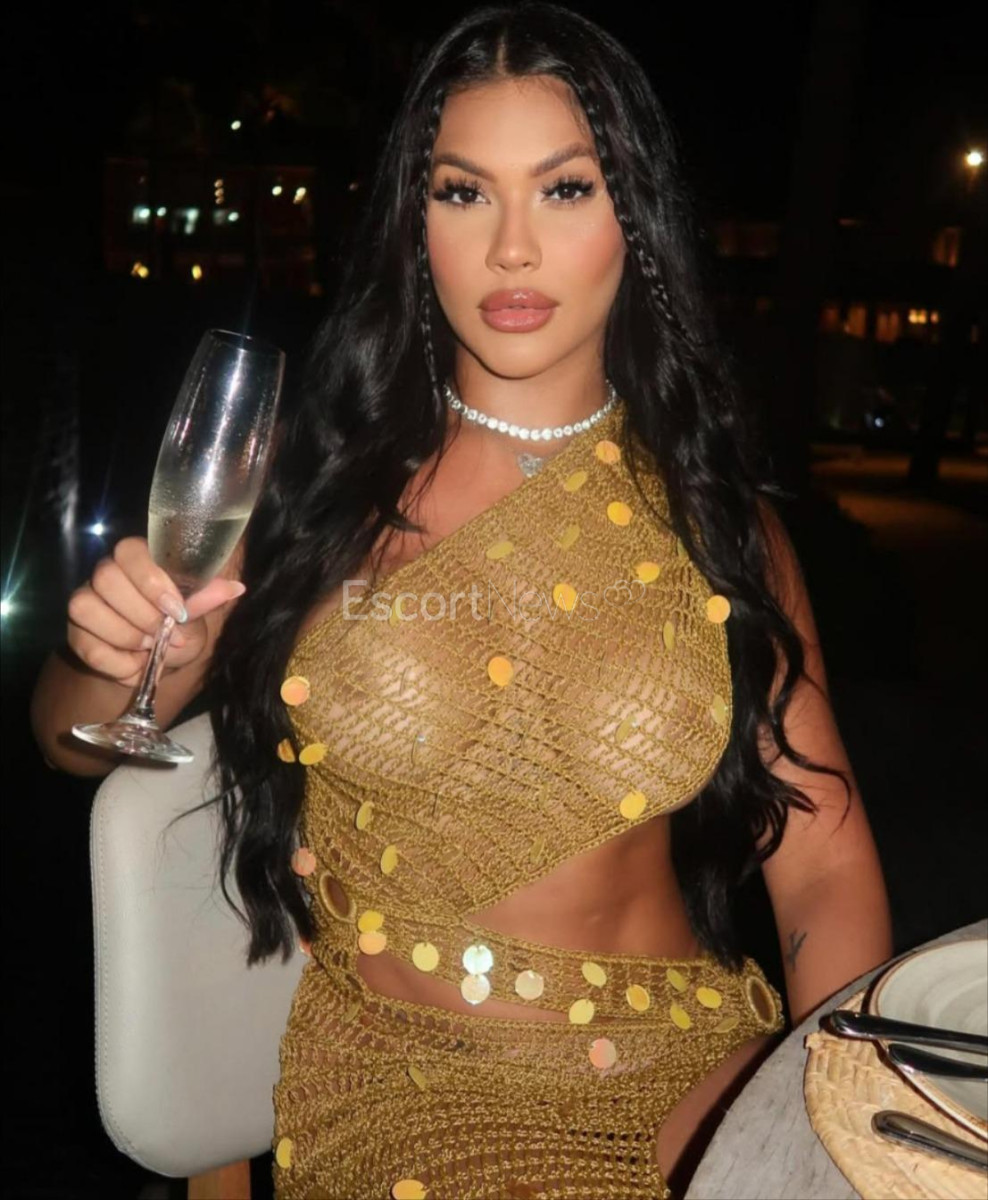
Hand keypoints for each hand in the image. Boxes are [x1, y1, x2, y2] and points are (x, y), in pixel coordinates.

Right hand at [67, 536, 245, 687]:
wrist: (159, 656)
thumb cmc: (179, 624)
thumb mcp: (195, 612)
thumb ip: (206, 598)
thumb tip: (235, 587)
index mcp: (138, 559)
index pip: (130, 551)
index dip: (151, 580)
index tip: (177, 610)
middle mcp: (106, 573)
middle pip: (106, 578)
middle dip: (142, 614)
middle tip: (168, 636)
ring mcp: (86, 601)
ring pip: (86, 607)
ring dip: (124, 635)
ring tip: (151, 649)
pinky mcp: (76, 633)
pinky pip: (85, 644)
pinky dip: (114, 663)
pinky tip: (135, 667)